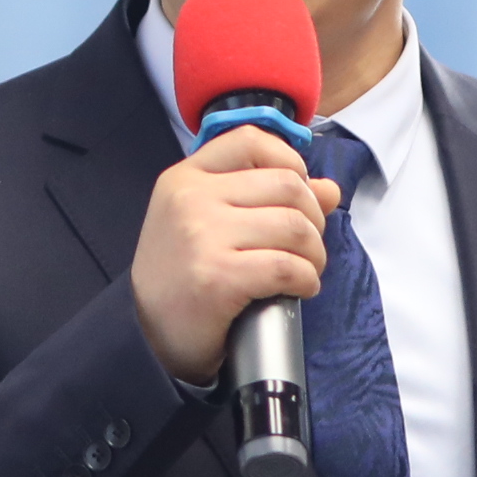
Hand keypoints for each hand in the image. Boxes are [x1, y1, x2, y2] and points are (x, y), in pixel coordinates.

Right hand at [130, 125, 338, 381]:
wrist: (147, 336)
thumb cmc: (183, 275)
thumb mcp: (209, 222)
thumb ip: (264, 196)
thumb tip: (329, 188)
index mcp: (186, 177)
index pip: (250, 140)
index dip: (289, 162)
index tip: (297, 194)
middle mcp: (191, 198)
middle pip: (286, 185)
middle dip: (314, 217)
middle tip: (307, 245)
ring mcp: (202, 236)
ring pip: (294, 225)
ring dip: (314, 252)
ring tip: (306, 269)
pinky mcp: (217, 277)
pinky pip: (286, 267)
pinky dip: (307, 279)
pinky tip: (301, 288)